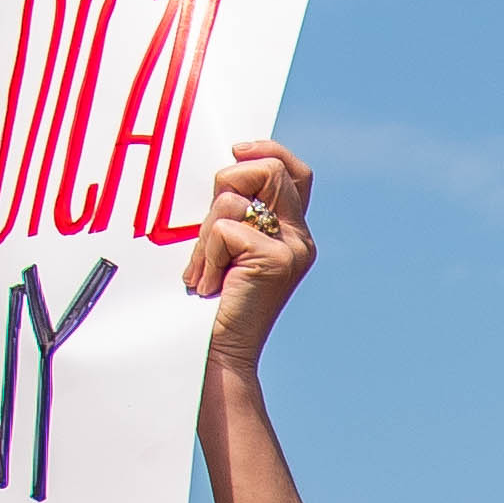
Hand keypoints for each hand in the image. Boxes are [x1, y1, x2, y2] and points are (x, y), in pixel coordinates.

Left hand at [191, 142, 313, 359]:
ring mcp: (293, 249)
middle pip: (269, 170)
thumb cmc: (213, 301)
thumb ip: (235, 214)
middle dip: (227, 182)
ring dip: (205, 232)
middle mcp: (300, 238)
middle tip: (210, 224)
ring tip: (203, 267)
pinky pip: (225, 228)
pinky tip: (206, 282)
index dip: (267, 150)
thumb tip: (224, 174)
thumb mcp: (226, 246)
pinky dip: (206, 252)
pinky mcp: (276, 261)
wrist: (220, 352)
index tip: (236, 151)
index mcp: (292, 232)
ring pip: (235, 199)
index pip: (293, 171)